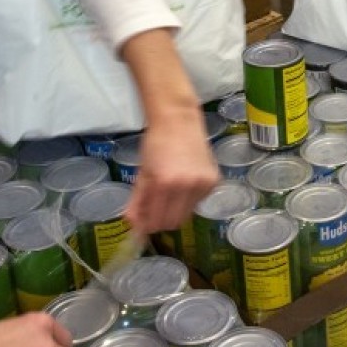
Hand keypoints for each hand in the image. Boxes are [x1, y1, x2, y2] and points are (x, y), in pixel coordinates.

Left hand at [119, 30, 220, 235]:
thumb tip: (131, 225)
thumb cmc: (155, 143)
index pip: (157, 221)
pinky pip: (199, 202)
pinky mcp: (214, 181)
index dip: (148, 226)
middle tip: (155, 209)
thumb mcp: (142, 172)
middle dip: (161, 221)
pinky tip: (185, 182)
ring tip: (170, 192)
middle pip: (174, 223)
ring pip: (188, 214)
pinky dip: (189, 199)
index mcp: (164, 183)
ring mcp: (203, 184)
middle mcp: (187, 186)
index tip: (143, 224)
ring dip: (176, 210)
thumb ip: (137, 201)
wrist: (179, 120)